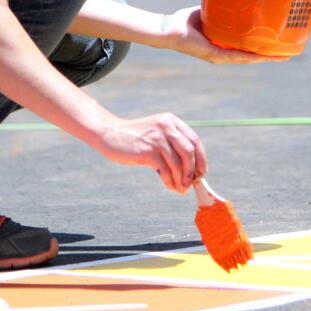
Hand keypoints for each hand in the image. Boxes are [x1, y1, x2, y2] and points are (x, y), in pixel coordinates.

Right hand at [93, 112, 208, 192]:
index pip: (195, 140)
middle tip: (191, 183)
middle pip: (190, 152)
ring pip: (179, 163)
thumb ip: (172, 144)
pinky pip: (166, 170)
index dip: (201, 159)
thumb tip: (192, 170)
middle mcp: (166, 126)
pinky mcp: (148, 151)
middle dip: (193, 171)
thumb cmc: (134, 138)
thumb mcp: (156, 133)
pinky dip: (170, 181)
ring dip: (182, 180)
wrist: (109, 134)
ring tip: (180, 189)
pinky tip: (169, 186)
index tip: (201, 173)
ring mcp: (157, 138)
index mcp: (171, 121)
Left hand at [158, 7, 284, 63]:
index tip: (280, 45)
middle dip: (271, 55)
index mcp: (224, 45)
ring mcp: (220, 56)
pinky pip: (236, 56)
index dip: (264, 48)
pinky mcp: (214, 55)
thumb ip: (221, 6)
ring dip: (266, 58)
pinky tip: (262, 56)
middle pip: (253, 56)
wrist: (169, 29)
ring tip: (282, 56)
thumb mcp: (208, 12)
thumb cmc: (185, 21)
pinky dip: (250, 56)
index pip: (248, 48)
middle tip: (289, 53)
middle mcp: (224, 54)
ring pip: (248, 59)